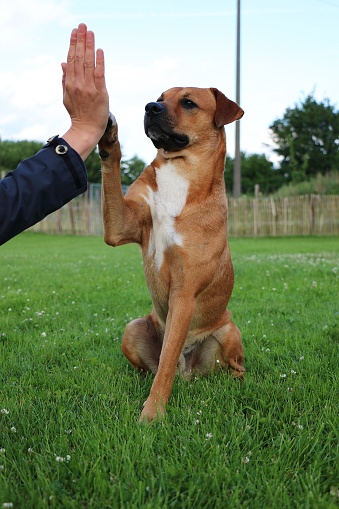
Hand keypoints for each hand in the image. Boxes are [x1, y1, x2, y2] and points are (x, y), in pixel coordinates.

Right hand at [61, 23, 108, 159]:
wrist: (86, 129)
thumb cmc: (77, 114)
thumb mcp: (66, 96)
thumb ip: (65, 79)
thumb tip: (63, 62)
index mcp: (70, 83)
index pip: (71, 59)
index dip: (73, 44)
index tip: (75, 32)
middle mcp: (78, 84)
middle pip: (79, 58)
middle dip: (80, 40)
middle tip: (83, 26)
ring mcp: (89, 88)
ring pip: (88, 63)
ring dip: (89, 46)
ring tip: (90, 33)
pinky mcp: (100, 93)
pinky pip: (99, 74)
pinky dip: (99, 62)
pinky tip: (99, 50)